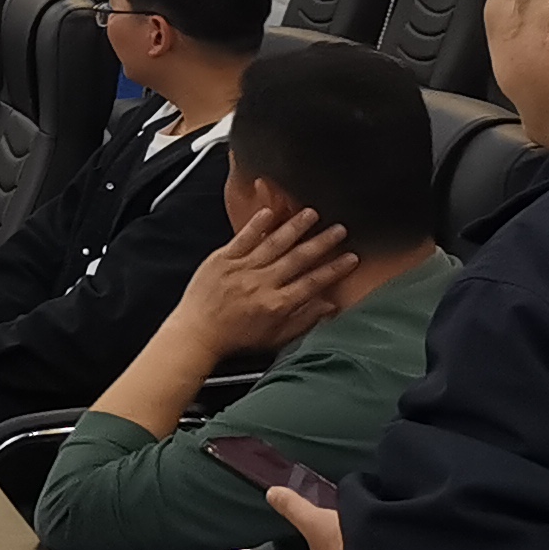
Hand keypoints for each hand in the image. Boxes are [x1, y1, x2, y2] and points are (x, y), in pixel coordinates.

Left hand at [171, 205, 355, 358]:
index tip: (352, 257)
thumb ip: (304, 320)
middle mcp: (261, 284)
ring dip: (295, 227)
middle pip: (298, 259)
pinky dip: (256, 224)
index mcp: (276, 304)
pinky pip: (242, 238)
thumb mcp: (275, 337)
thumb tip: (330, 306)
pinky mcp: (222, 259)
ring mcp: (241, 269)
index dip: (334, 269)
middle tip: (340, 229)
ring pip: (273, 243)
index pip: (313, 283)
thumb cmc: (236, 338)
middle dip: (322, 243)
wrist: (197, 333)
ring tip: (312, 213)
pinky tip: (270, 212)